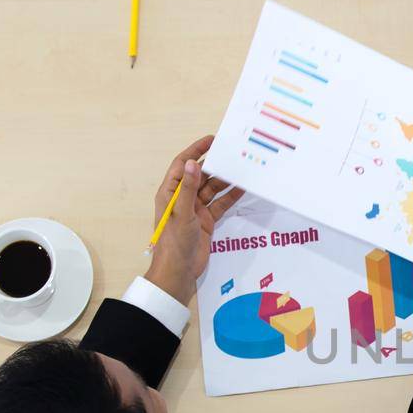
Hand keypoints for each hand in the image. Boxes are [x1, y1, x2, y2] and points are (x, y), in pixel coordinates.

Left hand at [145, 135, 244, 305]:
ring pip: (212, 189)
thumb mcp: (182, 213)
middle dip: (214, 165)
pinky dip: (230, 197)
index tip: (211, 140)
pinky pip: (220, 204)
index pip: (181, 165)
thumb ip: (188, 188)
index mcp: (170, 193)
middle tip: (231, 154)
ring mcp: (195, 210)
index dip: (195, 151)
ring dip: (224, 181)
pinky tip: (242, 189)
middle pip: (199, 176)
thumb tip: (191, 163)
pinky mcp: (206, 221)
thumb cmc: (174, 243)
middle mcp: (182, 199)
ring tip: (240, 170)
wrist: (178, 271)